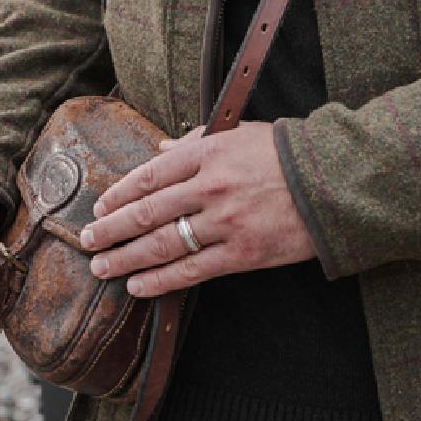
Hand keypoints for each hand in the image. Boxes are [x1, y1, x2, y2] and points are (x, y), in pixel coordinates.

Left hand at [79, 122, 314, 297]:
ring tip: (102, 267)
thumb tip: (159, 150)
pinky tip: (138, 286)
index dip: (120, 193)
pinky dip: (160, 280)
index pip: (151, 176)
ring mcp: (225, 223)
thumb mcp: (239, 134)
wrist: (333, 183)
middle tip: (87, 240)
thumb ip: (194, 142)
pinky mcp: (242, 254)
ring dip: (126, 258)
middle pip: (148, 212)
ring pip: (163, 244)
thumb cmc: (285, 154)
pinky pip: (192, 271)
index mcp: (208, 153)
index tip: (100, 205)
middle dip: (112, 229)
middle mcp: (211, 187)